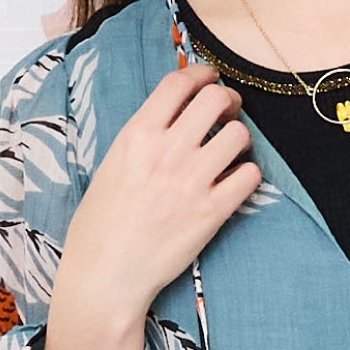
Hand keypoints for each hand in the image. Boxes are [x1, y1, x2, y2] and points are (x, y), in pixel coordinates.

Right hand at [61, 62, 259, 318]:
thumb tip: (172, 119)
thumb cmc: (99, 226)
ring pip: (239, 134)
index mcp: (136, 135)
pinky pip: (250, 175)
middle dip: (227, 101)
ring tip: (231, 152)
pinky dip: (247, 174)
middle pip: (215, 99)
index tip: (208, 79)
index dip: (200, 74)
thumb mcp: (111, 166)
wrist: (106, 275)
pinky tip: (234, 182)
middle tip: (227, 114)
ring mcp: (192, 181)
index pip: (178, 83)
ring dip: (240, 139)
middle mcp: (166, 151)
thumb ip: (142, 139)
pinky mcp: (212, 212)